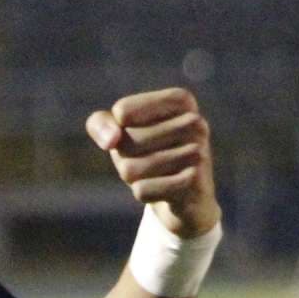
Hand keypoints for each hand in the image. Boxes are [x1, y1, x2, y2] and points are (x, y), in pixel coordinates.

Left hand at [87, 88, 220, 237]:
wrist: (188, 198)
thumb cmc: (149, 154)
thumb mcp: (120, 132)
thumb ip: (100, 123)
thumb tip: (111, 140)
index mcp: (180, 100)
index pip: (122, 112)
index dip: (118, 130)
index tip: (139, 134)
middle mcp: (195, 122)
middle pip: (126, 142)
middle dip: (126, 158)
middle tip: (148, 161)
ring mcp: (198, 152)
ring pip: (130, 169)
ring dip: (134, 178)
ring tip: (157, 176)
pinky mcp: (194, 184)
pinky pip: (141, 190)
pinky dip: (143, 194)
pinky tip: (164, 192)